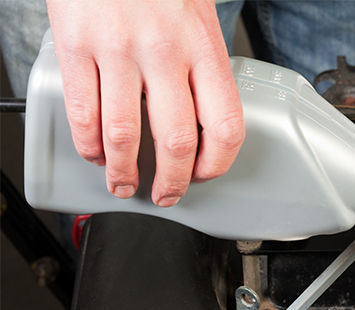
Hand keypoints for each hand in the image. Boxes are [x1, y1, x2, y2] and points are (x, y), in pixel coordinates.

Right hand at [46, 0, 244, 205]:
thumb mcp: (198, 16)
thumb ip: (203, 65)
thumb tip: (206, 119)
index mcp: (204, 46)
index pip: (225, 125)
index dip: (217, 163)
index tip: (206, 174)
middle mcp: (164, 51)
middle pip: (175, 141)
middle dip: (171, 181)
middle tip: (166, 194)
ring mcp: (117, 49)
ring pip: (123, 135)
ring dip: (123, 171)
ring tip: (123, 184)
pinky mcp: (76, 45)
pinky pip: (82, 111)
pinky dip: (87, 143)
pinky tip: (93, 152)